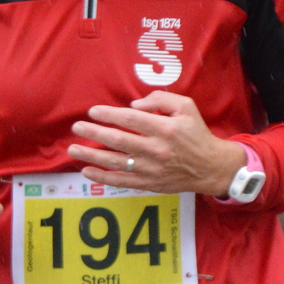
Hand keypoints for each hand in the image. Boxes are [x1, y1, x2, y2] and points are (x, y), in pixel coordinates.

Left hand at [68, 92, 244, 195]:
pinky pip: (121, 181)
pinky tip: (86, 170)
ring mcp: (152, 169)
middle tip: (77, 127)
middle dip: (94, 133)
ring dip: (91, 156)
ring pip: (116, 162)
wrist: (211, 167)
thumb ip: (160, 99)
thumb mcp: (186, 107)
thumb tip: (133, 105)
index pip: (131, 120)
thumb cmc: (196, 133)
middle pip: (119, 140)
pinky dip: (102, 177)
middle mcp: (157, 149)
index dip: (110, 114)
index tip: (92, 111)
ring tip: (73, 149)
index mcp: (165, 129)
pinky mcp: (149, 184)